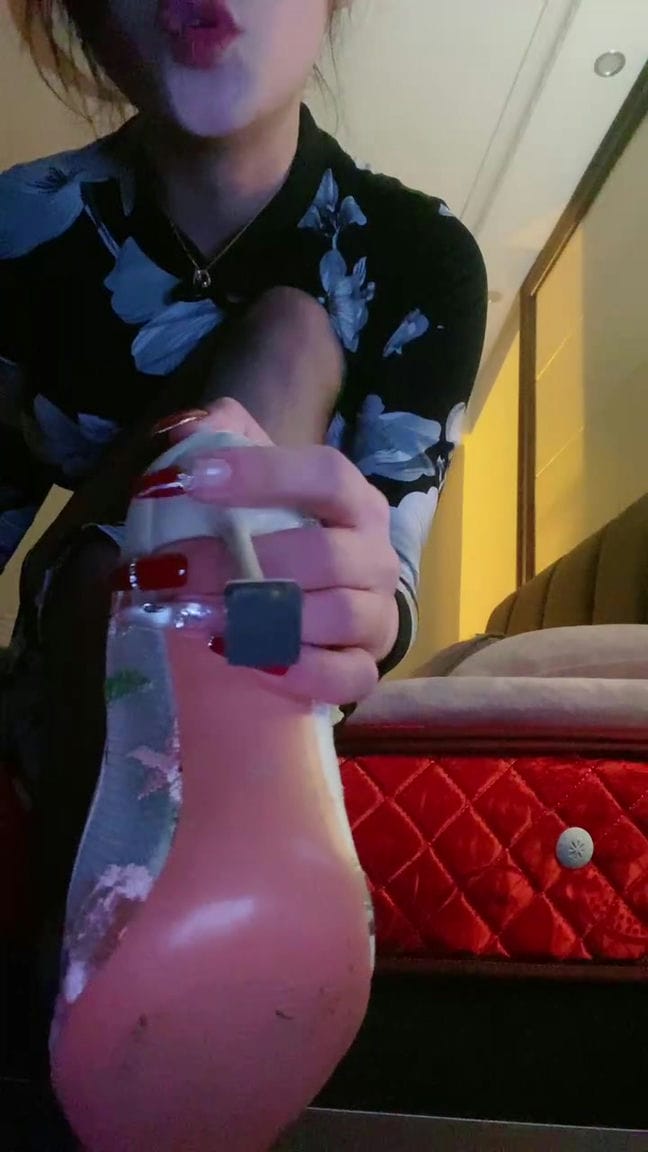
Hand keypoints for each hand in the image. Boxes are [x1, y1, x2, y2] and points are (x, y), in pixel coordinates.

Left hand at [147, 400, 400, 704]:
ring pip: (337, 614)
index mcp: (353, 500)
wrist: (315, 606)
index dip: (262, 475)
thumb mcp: (252, 485)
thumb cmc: (277, 538)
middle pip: (324, 554)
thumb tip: (184, 427)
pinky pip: (348, 675)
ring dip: (260, 619)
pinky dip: (299, 671)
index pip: (326, 475)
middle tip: (167, 570)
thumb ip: (222, 442)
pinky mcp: (366, 666)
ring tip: (191, 617)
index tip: (190, 480)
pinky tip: (246, 660)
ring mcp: (377, 613)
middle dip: (237, 564)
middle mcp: (375, 554)